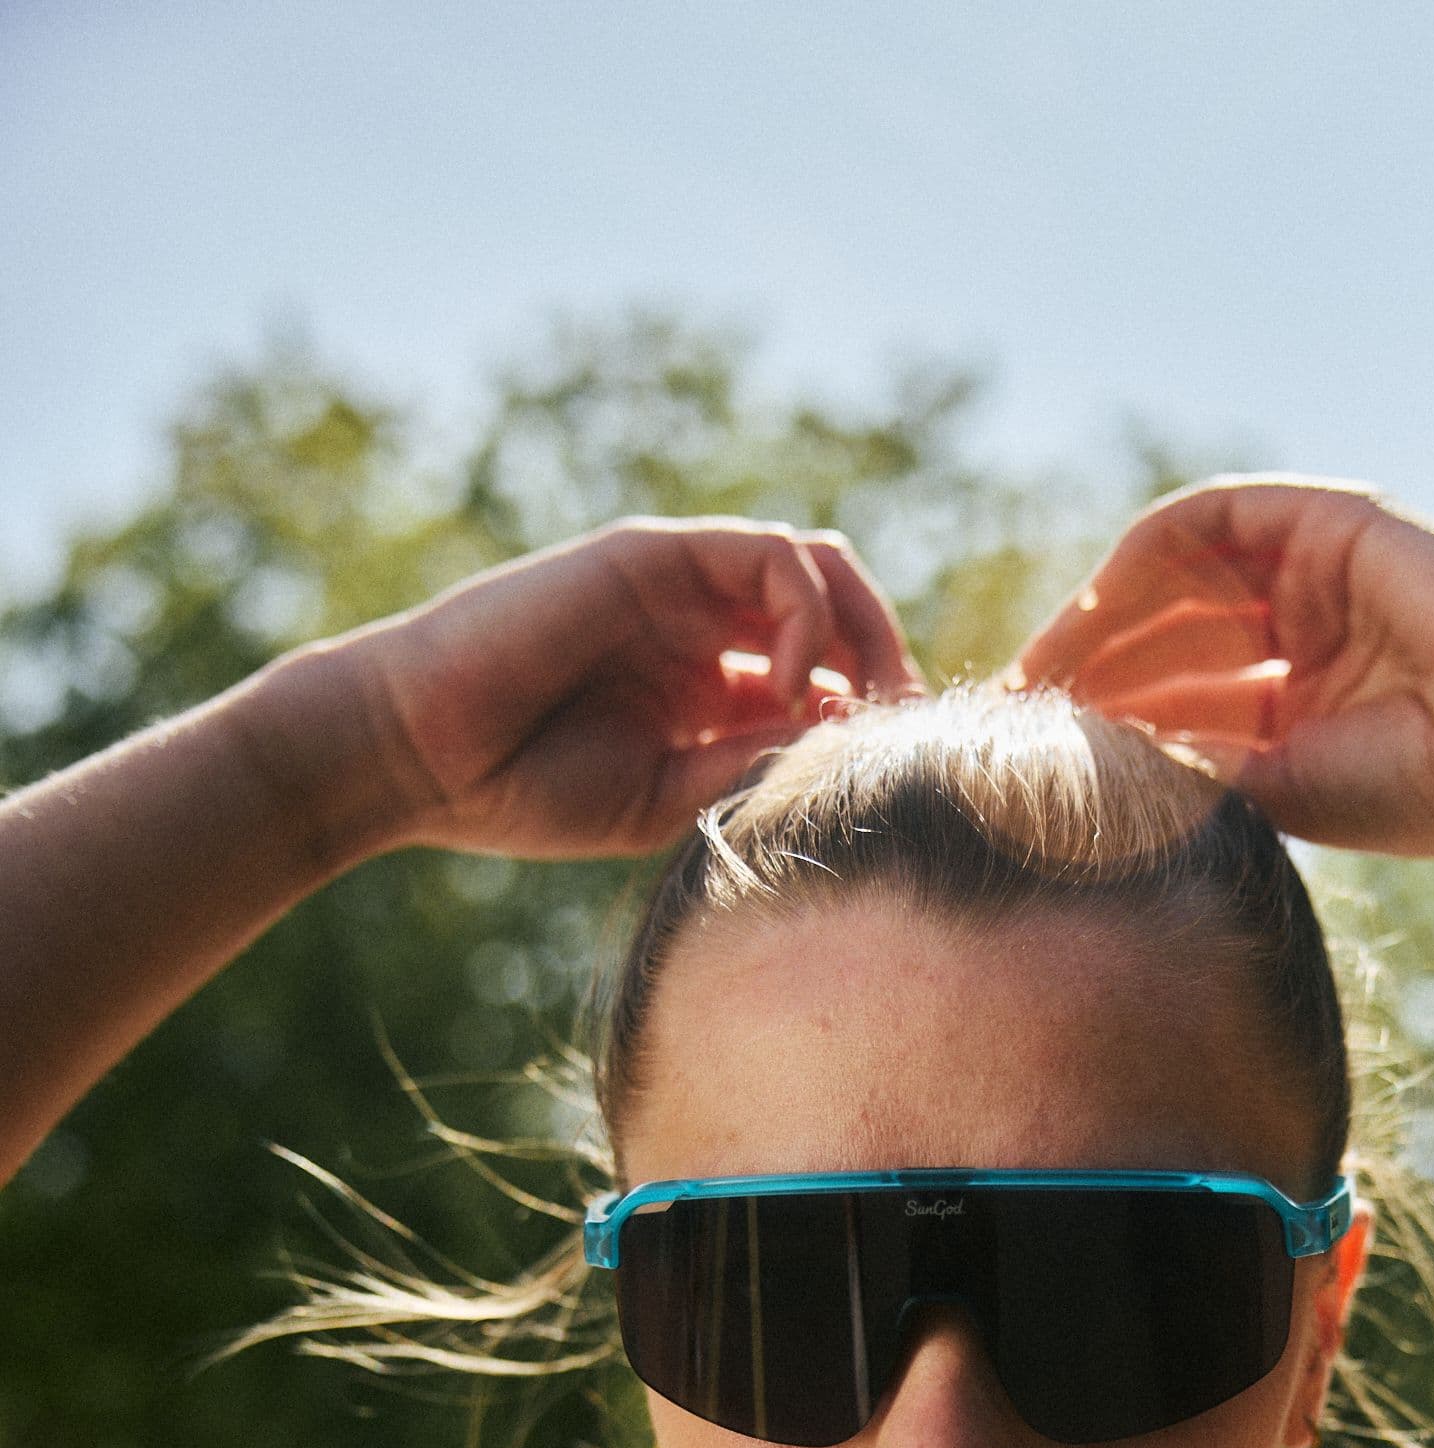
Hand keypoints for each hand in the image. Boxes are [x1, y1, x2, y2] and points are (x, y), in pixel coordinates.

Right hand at [273, 518, 925, 861]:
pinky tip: (785, 688)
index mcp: (709, 688)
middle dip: (887, 664)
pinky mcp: (653, 556)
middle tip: (902, 730)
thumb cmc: (525, 790)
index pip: (828, 672)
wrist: (421, 757)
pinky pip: (769, 555)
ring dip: (861, 632)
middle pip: (838, 611)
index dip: (876, 711)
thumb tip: (856, 742)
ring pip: (817, 570)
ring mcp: (680, 586)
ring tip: (851, 707)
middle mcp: (704, 628)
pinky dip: (802, 615)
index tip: (897, 768)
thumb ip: (754, 764)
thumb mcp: (668, 797)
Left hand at [1010, 477, 1433, 859]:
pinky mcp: (1329, 522)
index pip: (1177, 702)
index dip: (1102, 726)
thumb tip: (1078, 778)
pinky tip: (1092, 612)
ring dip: (1098, 626)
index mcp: (1302, 712)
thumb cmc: (1432, 791)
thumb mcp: (1281, 796)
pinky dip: (1142, 561)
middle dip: (1085, 678)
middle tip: (1009, 719)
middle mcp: (1305, 639)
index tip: (1026, 763)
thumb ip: (1189, 773)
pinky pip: (1208, 522)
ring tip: (1038, 679)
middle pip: (1164, 642)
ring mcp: (1316, 577)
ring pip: (1174, 584)